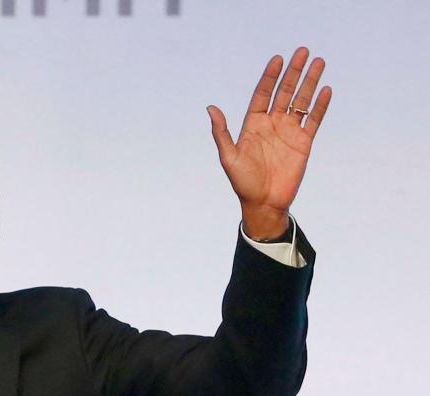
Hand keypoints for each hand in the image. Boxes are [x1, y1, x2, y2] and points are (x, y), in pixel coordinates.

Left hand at [208, 47, 331, 238]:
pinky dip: (320, 105)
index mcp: (253, 125)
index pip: (263, 94)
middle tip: (303, 51)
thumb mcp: (228, 157)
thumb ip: (222, 132)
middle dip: (294, 72)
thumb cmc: (242, 183)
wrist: (263, 203)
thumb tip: (211, 108)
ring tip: (318, 62)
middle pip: (284, 92)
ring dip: (310, 82)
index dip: (270, 77)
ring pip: (301, 101)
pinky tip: (325, 89)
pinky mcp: (304, 142)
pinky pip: (314, 120)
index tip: (277, 59)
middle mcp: (272, 124)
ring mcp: (289, 132)